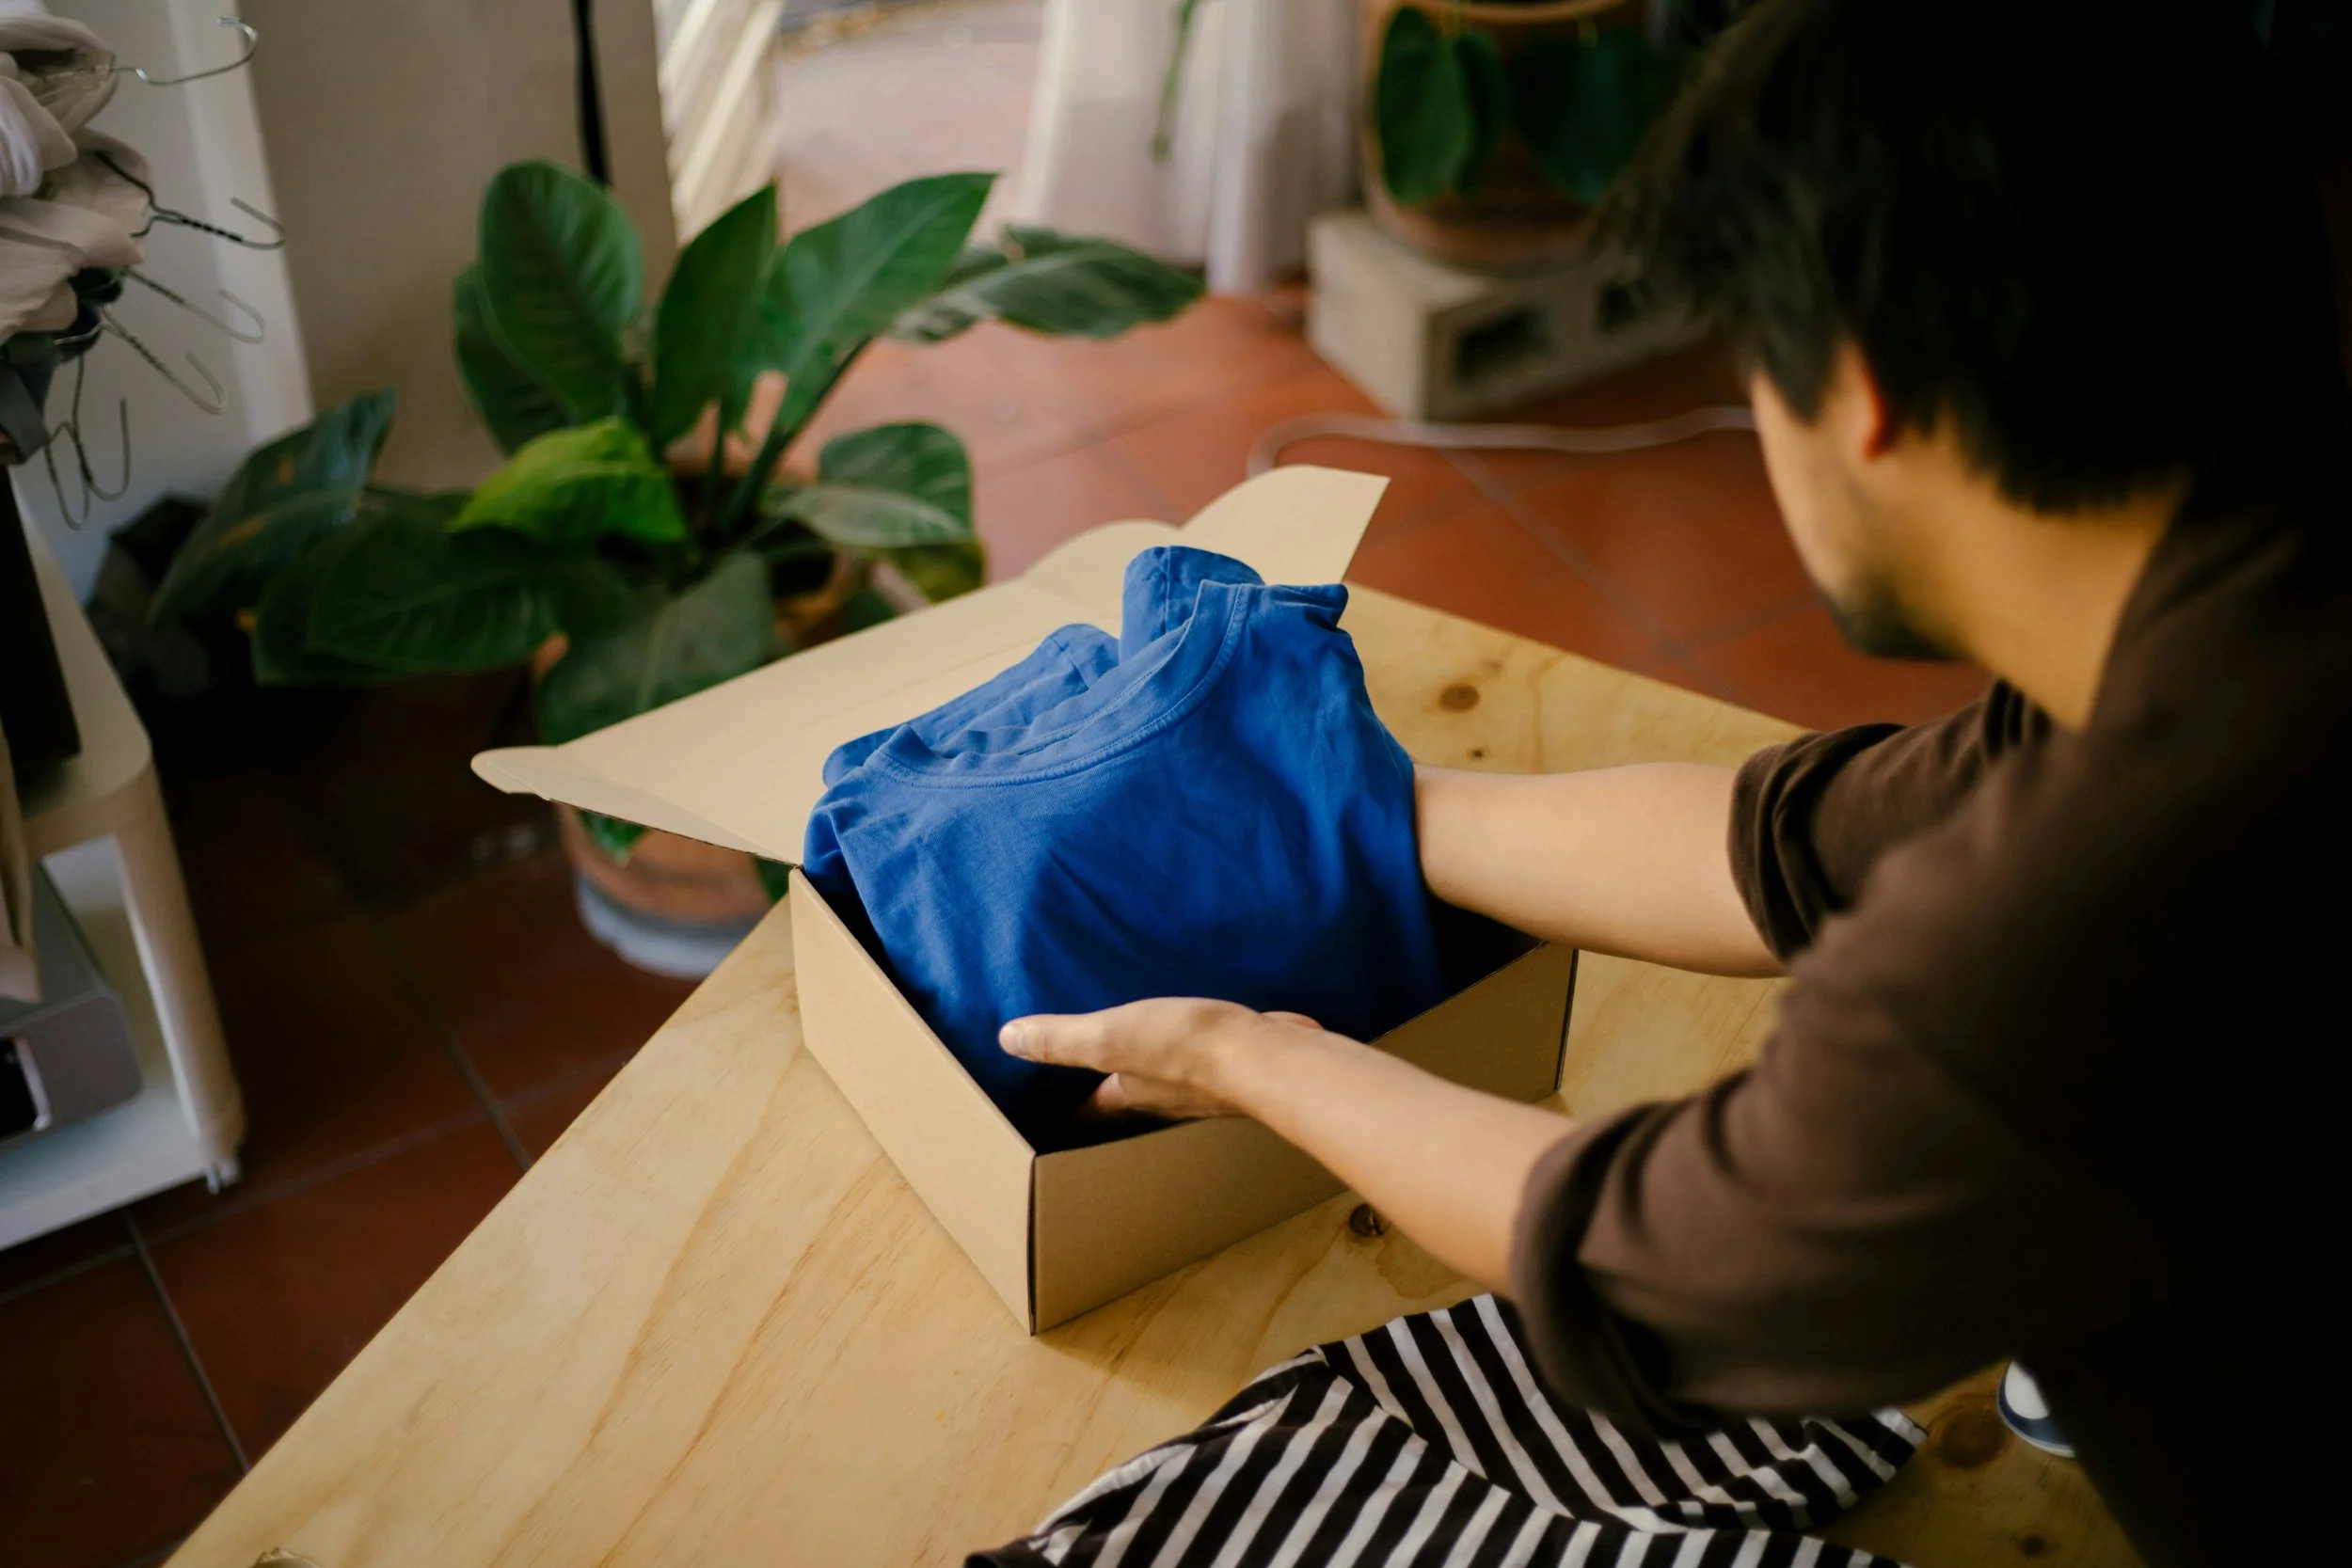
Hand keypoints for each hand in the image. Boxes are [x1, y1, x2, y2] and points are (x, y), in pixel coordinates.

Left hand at [999, 999, 1325, 1120]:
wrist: (1270, 1056)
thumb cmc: (1186, 1049)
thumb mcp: (1111, 1037)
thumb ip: (1062, 1039)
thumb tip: (1008, 1038)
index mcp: (1129, 1097)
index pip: (1088, 1114)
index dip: (1065, 1114)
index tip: (1043, 1115)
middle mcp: (1164, 1101)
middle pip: (1128, 1102)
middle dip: (1107, 1092)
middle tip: (1086, 1080)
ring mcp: (1204, 1087)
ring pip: (1166, 1082)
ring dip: (1150, 1070)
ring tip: (1135, 1050)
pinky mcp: (1236, 1064)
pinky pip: (1204, 1059)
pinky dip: (1191, 1050)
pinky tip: (1193, 1028)